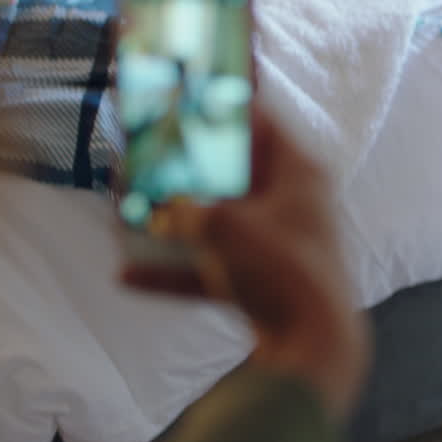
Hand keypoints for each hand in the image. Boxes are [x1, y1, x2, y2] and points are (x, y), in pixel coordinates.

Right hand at [120, 108, 369, 422]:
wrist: (313, 350)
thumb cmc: (282, 273)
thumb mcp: (226, 227)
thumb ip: (186, 206)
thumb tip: (158, 199)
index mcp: (300, 173)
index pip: (261, 119)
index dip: (222, 101)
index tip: (185, 90)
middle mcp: (293, 203)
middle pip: (233, 171)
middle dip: (187, 164)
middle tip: (146, 151)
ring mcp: (278, 244)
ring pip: (219, 220)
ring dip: (175, 216)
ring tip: (129, 206)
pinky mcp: (263, 282)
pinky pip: (211, 269)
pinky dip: (174, 271)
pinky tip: (128, 274)